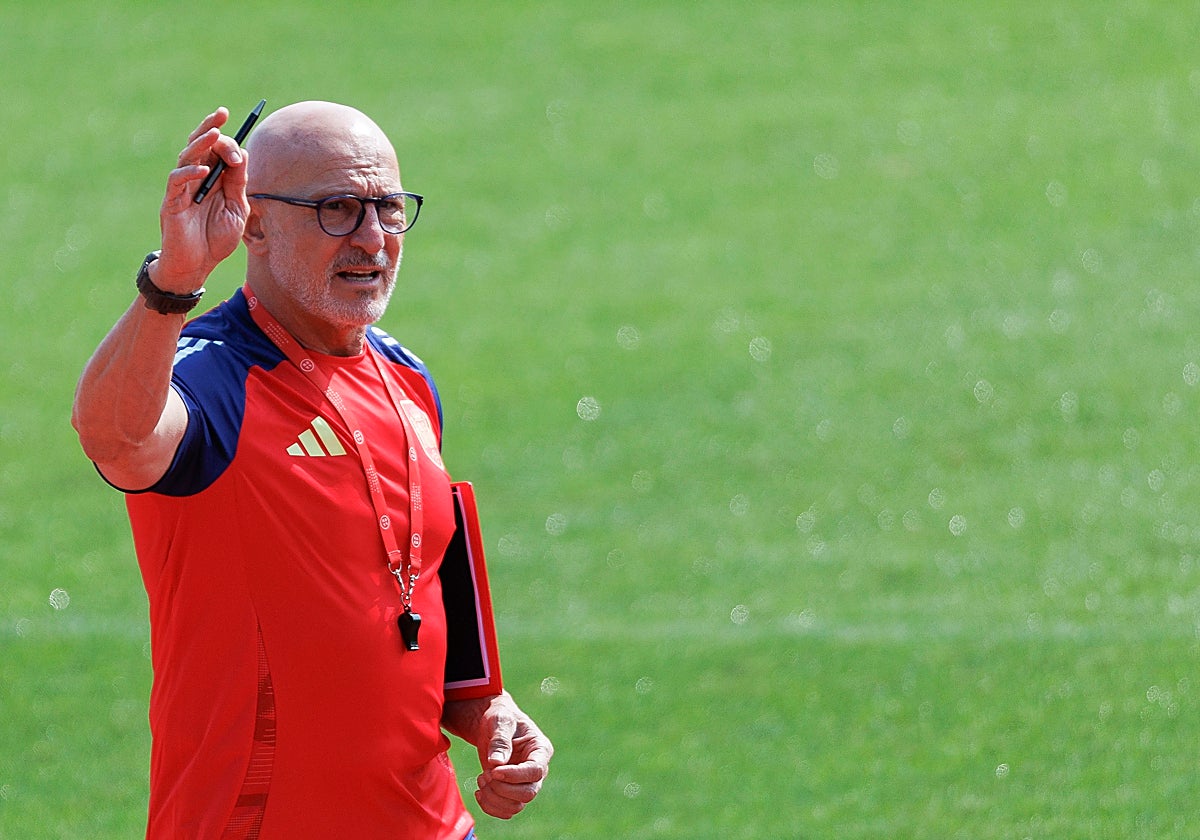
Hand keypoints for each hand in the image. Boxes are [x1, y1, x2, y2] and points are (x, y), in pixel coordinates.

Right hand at [155, 108, 249, 291]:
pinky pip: (177, 181)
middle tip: (222, 114)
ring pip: (187, 157)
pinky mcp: (171, 202)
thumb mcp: (237, 209)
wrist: (198, 266)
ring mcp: (181, 189)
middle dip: (211, 128)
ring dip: (201, 144)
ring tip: (215, 133)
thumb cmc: (216, 239)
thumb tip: (244, 154)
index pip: (217, 151)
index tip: (241, 133)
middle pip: (200, 146)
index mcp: (212, 179)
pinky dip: (189, 172)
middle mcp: (195, 179)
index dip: (228, 140)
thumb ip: (238, 183)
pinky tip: (203, 169)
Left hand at [444, 692, 552, 819]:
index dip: (515, 775)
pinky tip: (479, 792)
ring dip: (494, 798)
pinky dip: (490, 807)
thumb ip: (500, 739)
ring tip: (481, 778)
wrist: (490, 724)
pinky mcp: (512, 792)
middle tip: (486, 773)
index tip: (494, 770)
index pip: (536, 771)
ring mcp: (525, 783)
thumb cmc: (499, 716)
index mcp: (541, 750)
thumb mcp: (500, 720)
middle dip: (503, 788)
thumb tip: (496, 762)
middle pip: (528, 793)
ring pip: (517, 806)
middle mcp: (537, 770)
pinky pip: (506, 811)